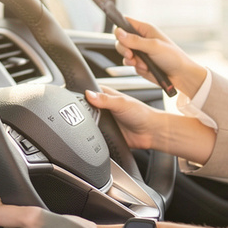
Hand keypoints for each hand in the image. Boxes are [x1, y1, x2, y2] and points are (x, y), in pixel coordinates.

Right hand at [86, 85, 216, 164]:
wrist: (151, 132)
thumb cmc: (142, 114)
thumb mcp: (122, 103)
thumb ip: (105, 99)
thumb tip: (89, 94)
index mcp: (107, 96)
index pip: (89, 92)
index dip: (82, 95)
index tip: (75, 98)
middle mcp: (104, 108)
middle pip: (86, 108)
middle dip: (83, 112)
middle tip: (83, 114)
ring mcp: (104, 121)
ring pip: (89, 122)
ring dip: (88, 124)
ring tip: (91, 124)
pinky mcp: (106, 133)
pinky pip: (95, 135)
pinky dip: (93, 135)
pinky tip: (94, 134)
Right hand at [115, 17, 206, 97]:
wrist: (181, 75)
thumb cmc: (173, 57)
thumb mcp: (153, 46)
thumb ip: (135, 40)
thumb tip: (118, 32)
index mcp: (145, 30)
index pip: (125, 23)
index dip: (119, 28)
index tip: (119, 37)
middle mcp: (141, 39)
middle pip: (121, 40)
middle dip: (123, 48)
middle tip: (130, 54)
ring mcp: (140, 52)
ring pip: (124, 53)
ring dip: (130, 60)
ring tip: (141, 64)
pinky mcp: (140, 63)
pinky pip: (130, 64)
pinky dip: (136, 67)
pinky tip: (146, 68)